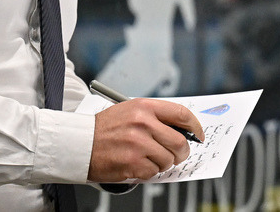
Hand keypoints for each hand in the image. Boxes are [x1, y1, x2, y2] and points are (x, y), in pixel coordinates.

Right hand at [87, 98, 204, 182]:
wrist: (80, 143)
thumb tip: (182, 130)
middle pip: (180, 142)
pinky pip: (154, 172)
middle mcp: (143, 123)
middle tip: (176, 155)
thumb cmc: (105, 128)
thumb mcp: (130, 111)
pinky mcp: (133, 163)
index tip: (198, 135)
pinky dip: (148, 172)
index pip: (181, 114)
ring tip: (148, 158)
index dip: (195, 127)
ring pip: (168, 159)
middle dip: (181, 152)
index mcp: (144, 107)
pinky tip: (137, 164)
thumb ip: (155, 117)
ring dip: (162, 163)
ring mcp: (138, 143)